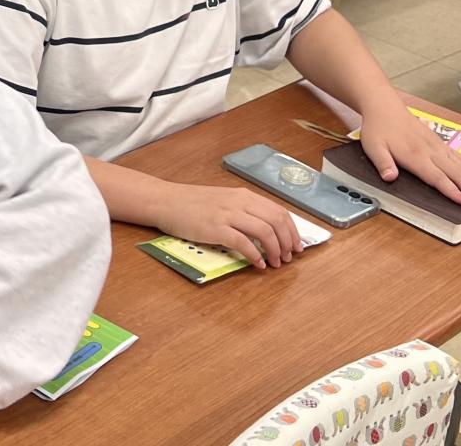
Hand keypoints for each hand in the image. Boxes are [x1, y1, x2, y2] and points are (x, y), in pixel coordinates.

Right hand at [150, 183, 301, 268]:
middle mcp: (239, 202)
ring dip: (275, 250)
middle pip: (276, 221)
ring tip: (275, 263)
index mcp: (243, 195)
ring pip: (265, 231)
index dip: (292, 231)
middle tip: (288, 258)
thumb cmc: (190, 203)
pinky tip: (258, 265)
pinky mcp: (215, 228)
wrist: (164, 201)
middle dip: (288, 242)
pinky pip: (243, 243)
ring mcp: (227, 214)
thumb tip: (265, 230)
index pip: (279, 211)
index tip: (296, 246)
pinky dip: (255, 255)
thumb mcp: (222, 200)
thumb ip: (242, 210)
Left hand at [359, 103, 460, 206]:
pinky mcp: (440, 144)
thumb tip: (389, 178)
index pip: (438, 178)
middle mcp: (431, 151)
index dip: (453, 191)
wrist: (385, 106)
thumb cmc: (378, 128)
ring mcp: (438, 147)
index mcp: (415, 155)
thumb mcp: (372, 147)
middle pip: (457, 174)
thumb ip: (383, 163)